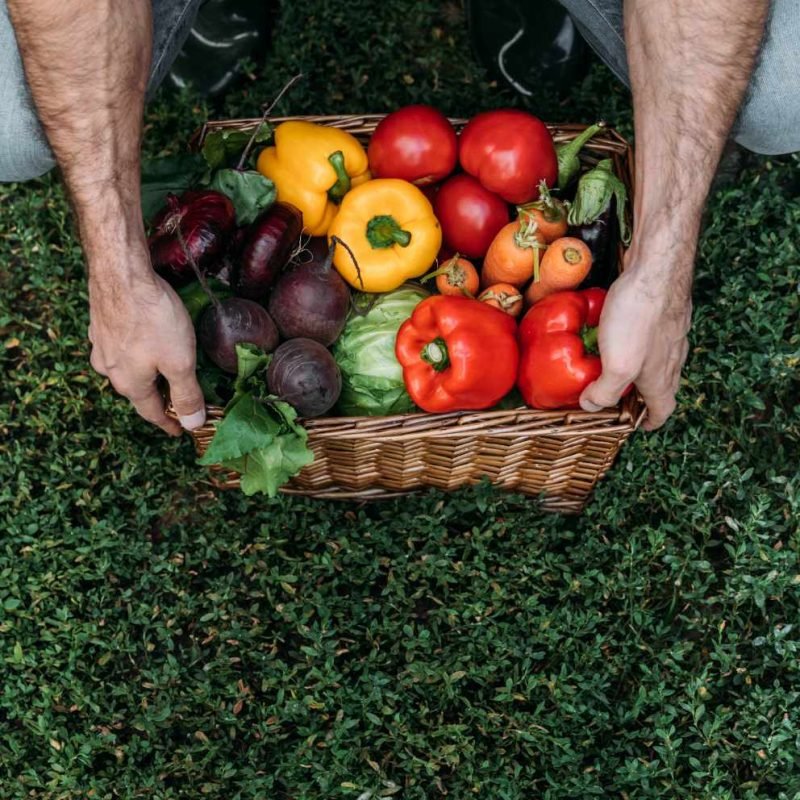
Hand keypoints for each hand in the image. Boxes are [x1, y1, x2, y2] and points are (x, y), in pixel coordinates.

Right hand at [88, 255, 205, 435]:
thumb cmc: (153, 318)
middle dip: (158, 399)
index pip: (152, 413)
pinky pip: (120, 347)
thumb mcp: (180, 362)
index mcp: (129, 384)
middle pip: (138, 392)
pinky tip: (145, 343)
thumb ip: (186, 394)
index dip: (170, 423)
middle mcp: (109, 369)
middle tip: (177, 402)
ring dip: (145, 375)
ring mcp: (101, 345)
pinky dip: (136, 353)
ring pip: (126, 369)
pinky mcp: (100, 323)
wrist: (121, 272)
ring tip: (163, 373)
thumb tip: (192, 424)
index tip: (181, 431)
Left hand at [579, 263, 691, 430]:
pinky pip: (650, 337)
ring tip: (613, 367)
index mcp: (662, 379)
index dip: (649, 422)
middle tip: (618, 396)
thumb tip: (591, 405)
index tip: (639, 426)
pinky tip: (618, 333)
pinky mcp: (664, 313)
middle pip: (660, 387)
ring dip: (637, 369)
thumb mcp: (618, 365)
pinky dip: (635, 344)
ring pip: (657, 362)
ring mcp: (671, 335)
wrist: (658, 269)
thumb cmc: (640, 318)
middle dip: (640, 396)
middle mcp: (672, 359)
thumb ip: (605, 390)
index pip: (662, 411)